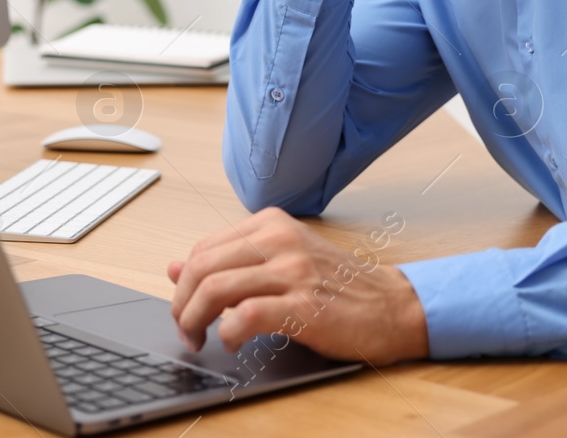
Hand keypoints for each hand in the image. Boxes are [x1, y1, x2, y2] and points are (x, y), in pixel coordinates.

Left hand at [166, 207, 428, 364]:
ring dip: (195, 321)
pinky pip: (245, 314)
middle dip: (182, 304)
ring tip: (199, 340)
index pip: (204, 248)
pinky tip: (233, 342)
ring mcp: (293, 270)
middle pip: (202, 266)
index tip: (184, 307)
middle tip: (186, 330)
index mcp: (272, 224)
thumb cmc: (338, 287)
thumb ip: (231, 262)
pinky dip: (228, 332)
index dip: (183, 283)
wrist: (392, 305)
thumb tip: (174, 268)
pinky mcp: (304, 304)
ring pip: (216, 288)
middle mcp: (280, 240)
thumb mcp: (282, 261)